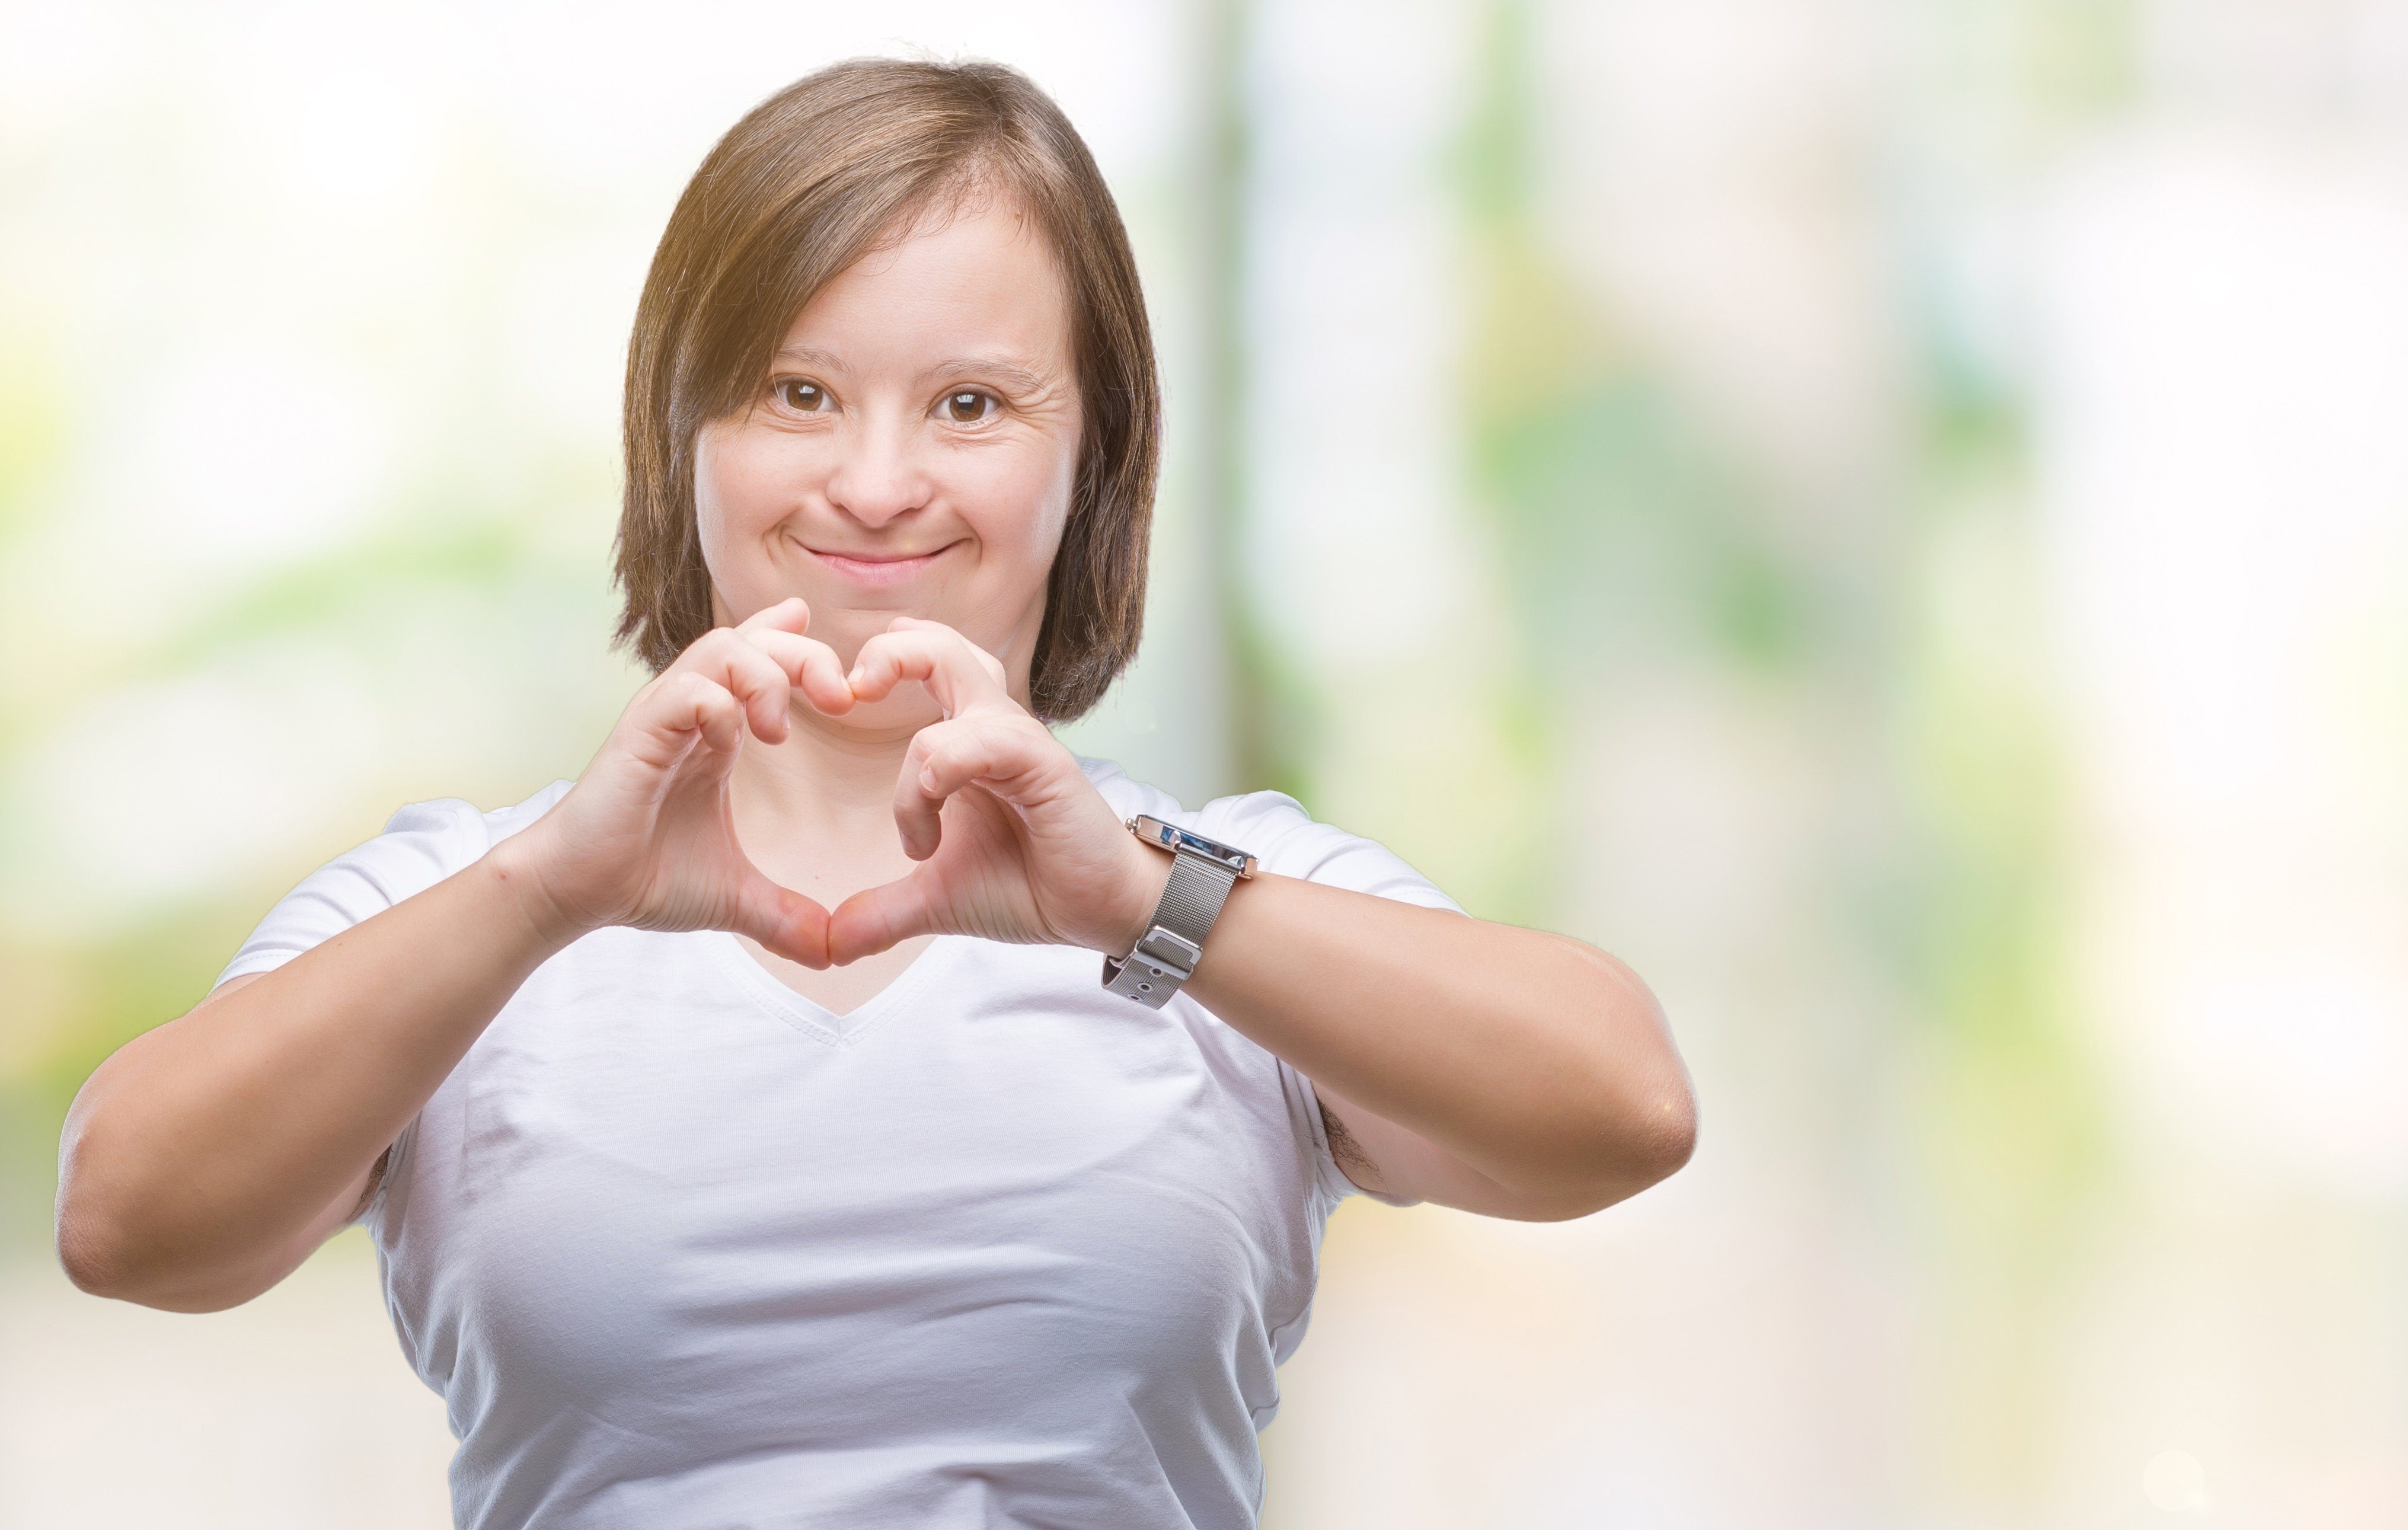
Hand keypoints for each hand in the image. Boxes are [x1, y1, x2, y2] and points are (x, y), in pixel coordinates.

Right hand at [491, 598, 855, 964]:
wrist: (576, 893)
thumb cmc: (644, 879)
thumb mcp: (734, 896)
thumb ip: (786, 915)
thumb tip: (834, 954)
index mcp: (715, 731)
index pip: (759, 656)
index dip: (800, 646)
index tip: (842, 680)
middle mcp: (691, 713)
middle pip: (754, 639)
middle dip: (806, 656)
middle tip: (840, 700)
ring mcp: (663, 717)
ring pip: (722, 648)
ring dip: (766, 675)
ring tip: (780, 731)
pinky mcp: (638, 734)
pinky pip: (686, 691)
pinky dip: (720, 706)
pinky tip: (737, 745)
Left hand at [822, 617, 1168, 964]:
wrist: (1100, 911)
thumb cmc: (1030, 885)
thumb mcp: (937, 898)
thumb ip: (881, 912)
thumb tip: (827, 947)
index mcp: (964, 740)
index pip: (922, 664)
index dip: (879, 666)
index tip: (839, 706)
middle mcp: (989, 725)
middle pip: (938, 643)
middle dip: (887, 651)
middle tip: (850, 692)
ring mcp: (1014, 739)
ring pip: (954, 670)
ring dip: (915, 729)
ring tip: (907, 786)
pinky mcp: (1041, 763)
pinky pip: (978, 739)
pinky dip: (941, 767)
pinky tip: (929, 826)